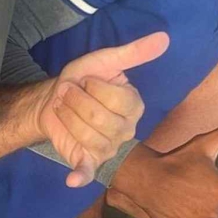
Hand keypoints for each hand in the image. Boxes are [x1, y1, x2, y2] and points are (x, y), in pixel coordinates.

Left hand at [39, 32, 168, 186]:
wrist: (53, 98)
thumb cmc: (82, 80)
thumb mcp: (105, 61)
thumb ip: (134, 52)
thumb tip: (164, 38)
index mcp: (134, 106)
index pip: (117, 100)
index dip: (94, 88)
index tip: (84, 80)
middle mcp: (126, 130)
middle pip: (100, 120)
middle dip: (76, 101)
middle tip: (67, 93)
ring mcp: (109, 148)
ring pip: (88, 136)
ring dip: (67, 116)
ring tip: (62, 106)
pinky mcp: (88, 160)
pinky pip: (88, 171)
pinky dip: (80, 176)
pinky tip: (72, 179)